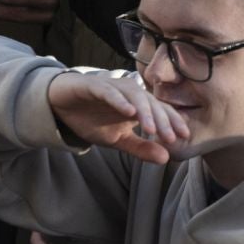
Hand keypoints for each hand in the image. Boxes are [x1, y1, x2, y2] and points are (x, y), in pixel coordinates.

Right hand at [45, 71, 189, 164]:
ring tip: (151, 129)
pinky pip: (109, 91)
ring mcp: (112, 87)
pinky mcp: (94, 85)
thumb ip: (141, 148)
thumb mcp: (118, 139)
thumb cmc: (92, 119)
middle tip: (170, 138)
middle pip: (151, 103)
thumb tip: (166, 158)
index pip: (161, 110)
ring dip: (144, 111)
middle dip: (163, 120)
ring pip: (134, 95)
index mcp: (138, 104)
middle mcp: (129, 92)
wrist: (60, 106)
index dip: (173, 121)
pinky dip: (119, 100)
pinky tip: (128, 112)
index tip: (184, 137)